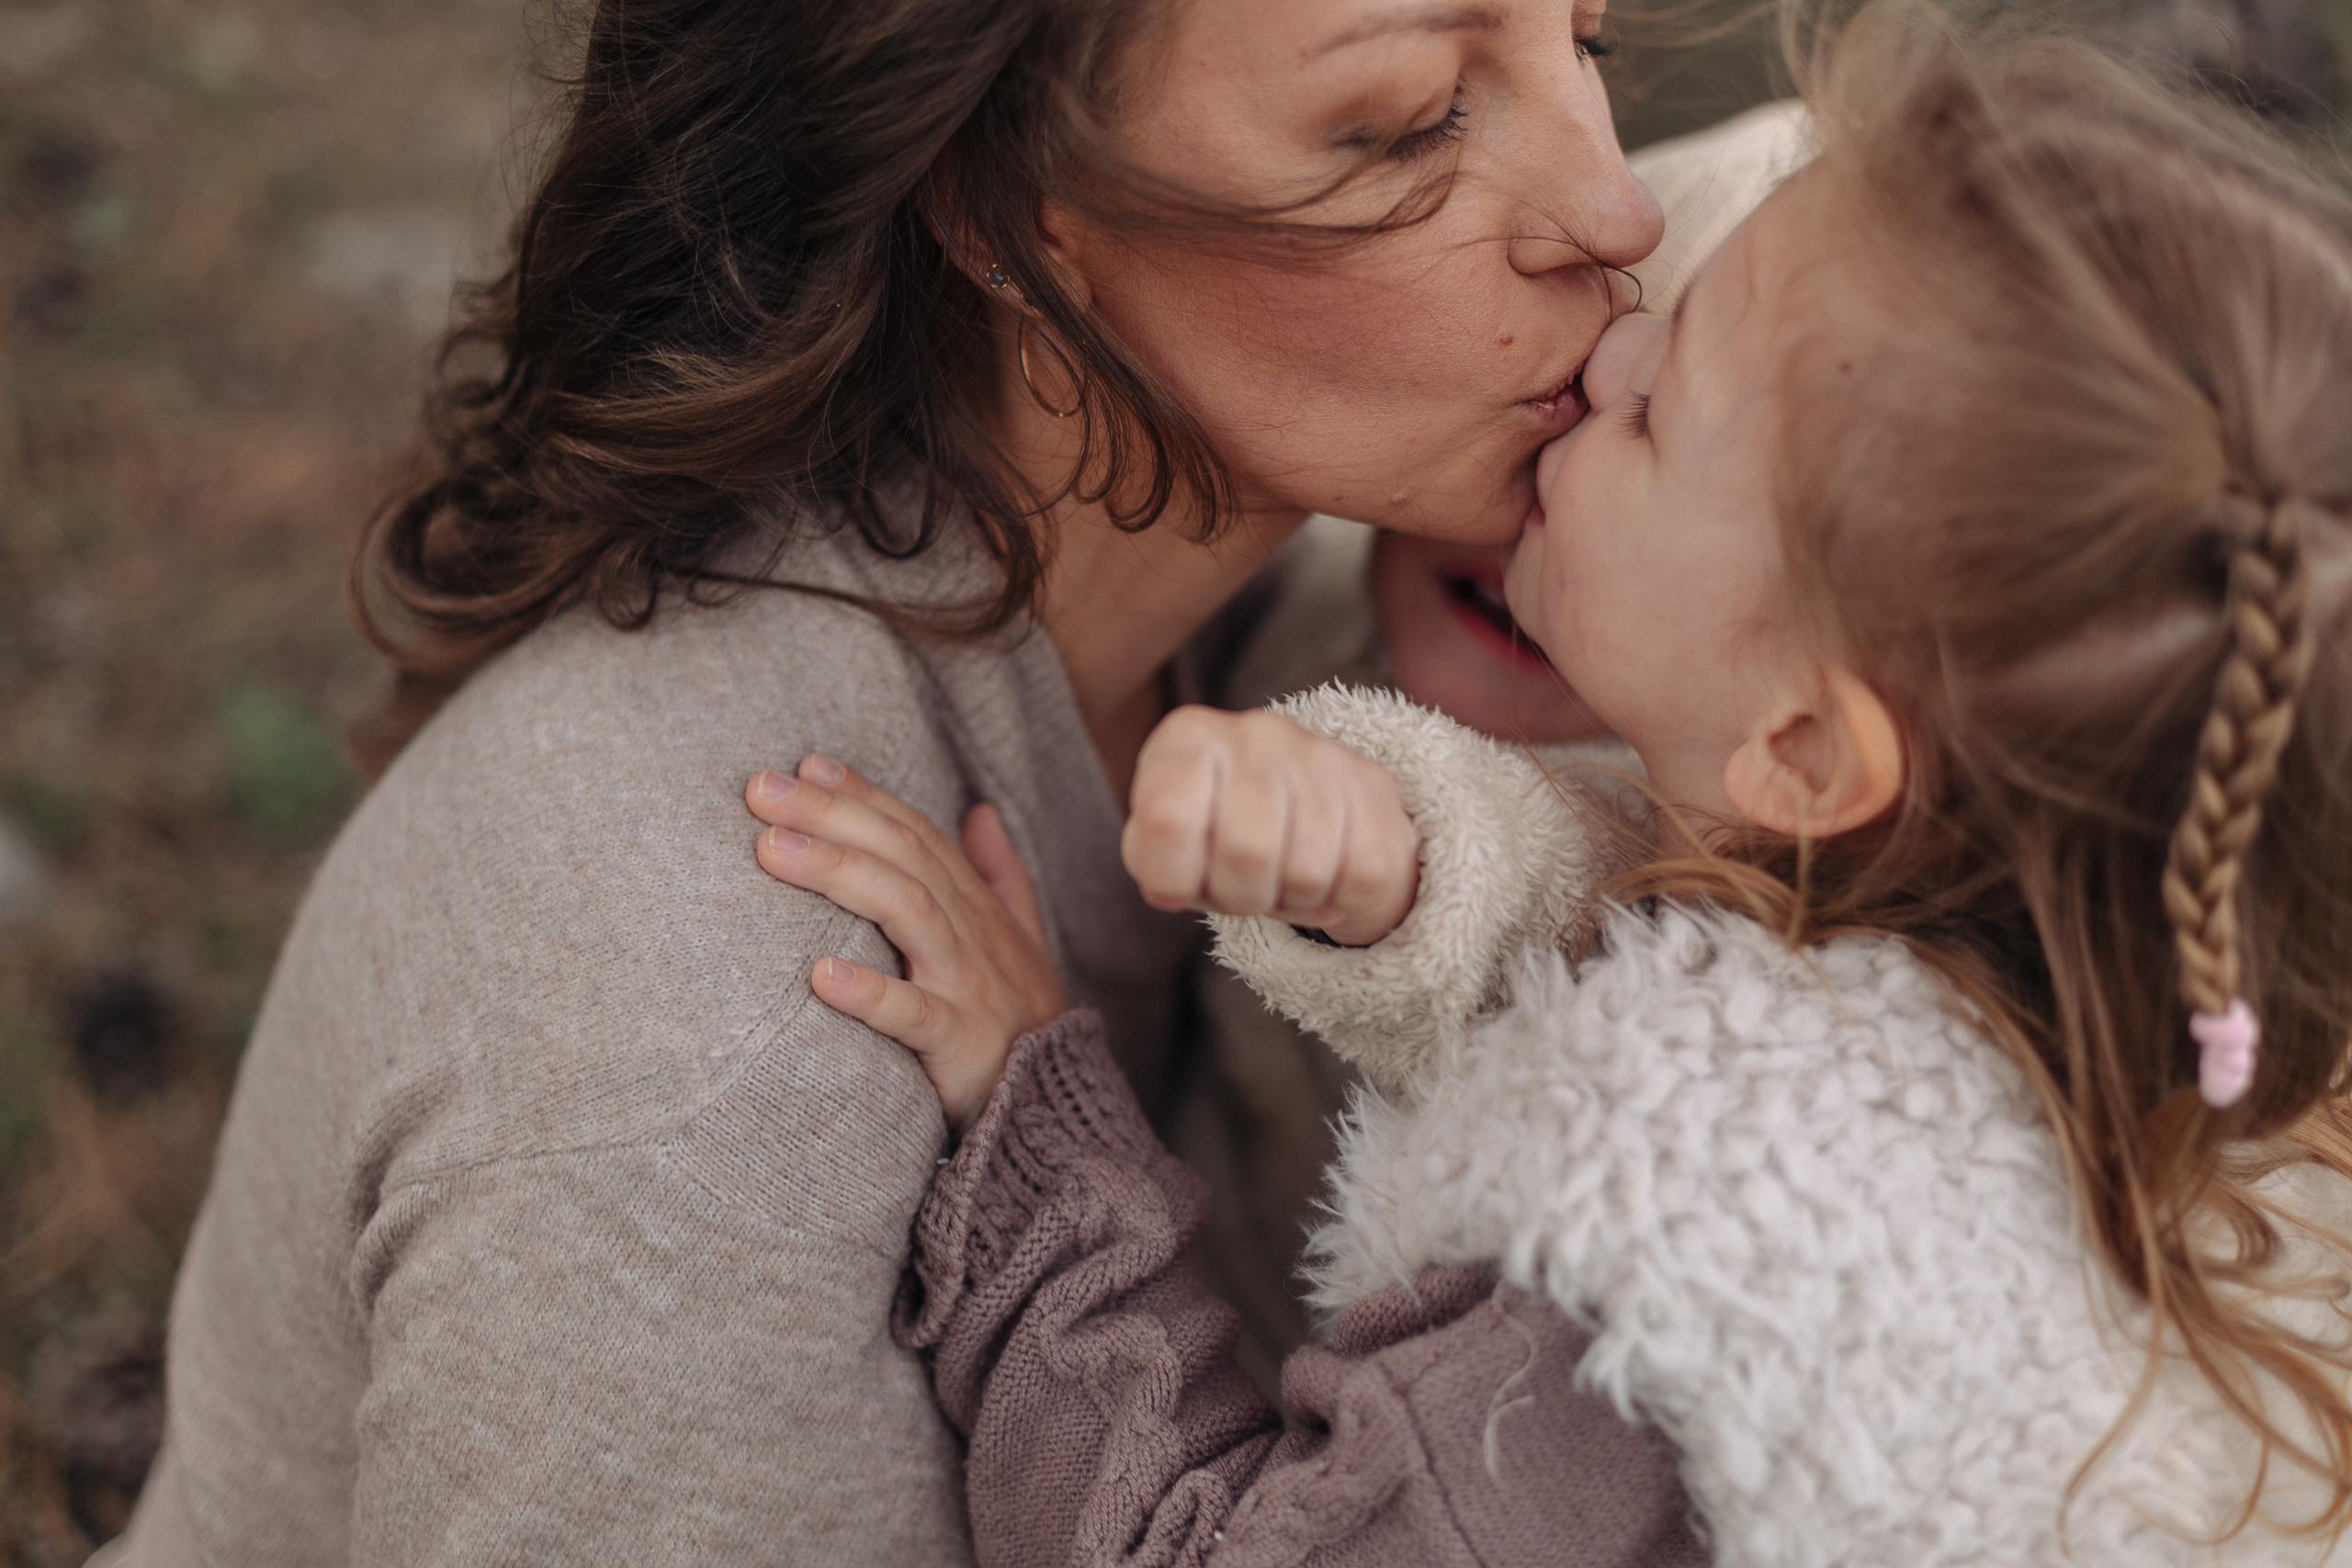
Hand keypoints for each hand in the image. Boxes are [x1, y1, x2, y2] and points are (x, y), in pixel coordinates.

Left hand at [745, 756, 1064, 1130]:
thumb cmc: (1024, 1018)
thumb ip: (997, 873)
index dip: (864, 794)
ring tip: (774, 852)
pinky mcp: (960, 1042)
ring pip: (907, 911)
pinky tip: (821, 976)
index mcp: (976, 907)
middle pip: (902, 855)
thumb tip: (980, 811)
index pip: (915, 833)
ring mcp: (967, 984)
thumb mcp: (1019, 936)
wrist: (1058, 1104)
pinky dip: (870, 993)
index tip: (805, 764)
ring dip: (840, 874)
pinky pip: (914, 1014)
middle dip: (833, 815)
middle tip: (761, 791)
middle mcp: (972, 933)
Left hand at [1121, 706, 1419, 946]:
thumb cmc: (1212, 832)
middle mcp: (1256, 732)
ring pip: (1309, 871)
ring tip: (1282, 880)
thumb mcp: (1163, 842)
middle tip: (1242, 888)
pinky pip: (1364, 876)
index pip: (1167, 820)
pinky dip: (1341, 898)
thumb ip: (1152, 858)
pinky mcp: (1375, 785)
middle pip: (1246, 853)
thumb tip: (1169, 883)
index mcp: (1188, 739)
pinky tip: (1325, 874)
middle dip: (1241, 897)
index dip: (1172, 878)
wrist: (1297, 807)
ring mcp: (1322, 753)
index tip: (1178, 883)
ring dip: (1293, 900)